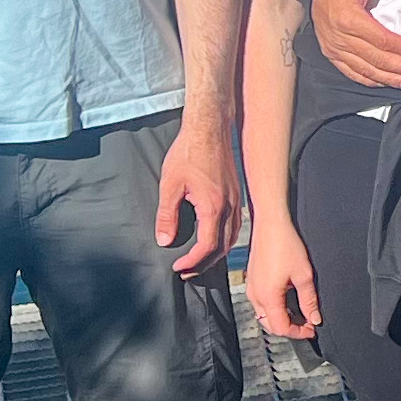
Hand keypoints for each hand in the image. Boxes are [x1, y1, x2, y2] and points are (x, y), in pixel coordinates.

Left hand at [158, 117, 242, 274]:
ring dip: (216, 253)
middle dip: (204, 264)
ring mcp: (236, 200)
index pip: (207, 247)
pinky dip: (224, 239)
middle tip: (186, 271)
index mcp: (213, 206)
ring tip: (199, 260)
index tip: (178, 267)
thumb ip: (167, 215)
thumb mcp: (170, 184)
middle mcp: (229, 206)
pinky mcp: (236, 194)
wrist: (209, 129)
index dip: (192, 262)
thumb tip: (164, 240)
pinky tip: (213, 238)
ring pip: (232, 238)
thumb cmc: (189, 152)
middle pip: (222, 248)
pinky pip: (235, 225)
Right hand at [247, 221, 320, 338]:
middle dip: (289, 328)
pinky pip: (260, 303)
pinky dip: (273, 308)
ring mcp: (251, 288)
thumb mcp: (304, 275)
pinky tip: (287, 301)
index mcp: (267, 297)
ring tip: (299, 313)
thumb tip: (315, 318)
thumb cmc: (286, 244)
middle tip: (307, 324)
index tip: (312, 330)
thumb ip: (309, 300)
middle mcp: (255, 295)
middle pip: (270, 325)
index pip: (280, 328)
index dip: (298, 333)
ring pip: (263, 315)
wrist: (271, 224)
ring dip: (281, 318)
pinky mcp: (251, 280)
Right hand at [309, 0, 400, 90]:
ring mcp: (333, 47)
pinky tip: (386, 82)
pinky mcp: (331, 52)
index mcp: (348, 17)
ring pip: (365, 70)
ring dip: (390, 79)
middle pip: (377, 59)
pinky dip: (370, 79)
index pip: (383, 40)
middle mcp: (338, 36)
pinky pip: (351, 72)